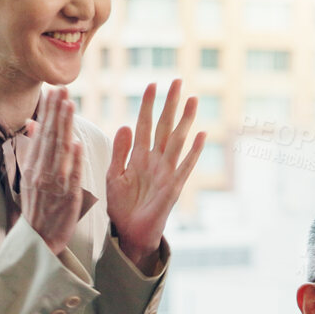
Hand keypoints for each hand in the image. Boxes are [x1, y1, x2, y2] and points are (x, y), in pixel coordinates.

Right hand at [19, 85, 84, 256]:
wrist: (38, 237)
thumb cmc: (37, 205)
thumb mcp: (30, 174)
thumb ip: (32, 149)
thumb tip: (31, 124)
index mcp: (34, 165)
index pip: (42, 132)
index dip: (48, 111)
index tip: (54, 91)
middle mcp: (42, 171)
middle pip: (50, 137)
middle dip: (56, 112)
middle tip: (62, 89)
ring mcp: (54, 184)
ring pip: (59, 152)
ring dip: (64, 128)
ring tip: (69, 106)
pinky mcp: (67, 197)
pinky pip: (70, 176)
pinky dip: (72, 161)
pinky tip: (75, 144)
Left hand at [107, 79, 204, 270]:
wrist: (129, 232)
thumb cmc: (121, 206)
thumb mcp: (113, 176)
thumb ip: (120, 152)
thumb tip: (125, 125)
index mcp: (138, 156)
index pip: (144, 124)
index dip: (148, 105)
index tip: (152, 84)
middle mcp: (155, 160)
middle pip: (164, 126)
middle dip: (170, 104)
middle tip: (178, 81)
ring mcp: (166, 172)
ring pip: (177, 140)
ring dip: (185, 120)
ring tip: (192, 99)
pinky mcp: (174, 187)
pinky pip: (185, 165)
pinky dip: (193, 151)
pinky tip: (201, 134)